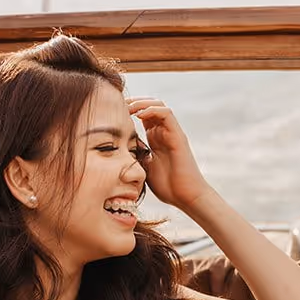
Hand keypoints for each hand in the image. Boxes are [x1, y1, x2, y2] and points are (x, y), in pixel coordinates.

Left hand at [128, 97, 209, 211]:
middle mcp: (164, 132)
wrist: (186, 197)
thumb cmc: (167, 186)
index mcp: (155, 139)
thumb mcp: (144, 168)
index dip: (128, 110)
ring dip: (142, 103)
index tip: (112, 111)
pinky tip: (139, 114)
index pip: (143, 115)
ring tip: (127, 107)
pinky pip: (167, 114)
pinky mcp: (178, 135)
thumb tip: (119, 149)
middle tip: (117, 104)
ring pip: (159, 105)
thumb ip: (136, 155)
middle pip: (150, 105)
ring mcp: (172, 132)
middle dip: (133, 102)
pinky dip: (153, 110)